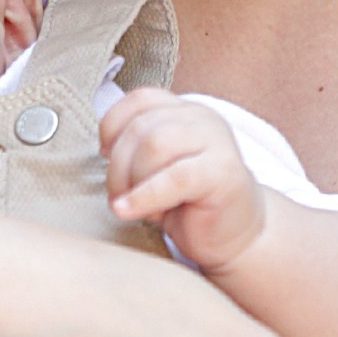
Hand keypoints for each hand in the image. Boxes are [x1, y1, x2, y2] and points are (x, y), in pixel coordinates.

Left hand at [101, 88, 264, 274]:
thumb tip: (103, 149)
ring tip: (135, 206)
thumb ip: (136, 148)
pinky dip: (144, 196)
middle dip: (118, 166)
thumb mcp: (156, 169)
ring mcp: (217, 141)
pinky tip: (129, 211)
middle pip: (141, 125)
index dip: (113, 125)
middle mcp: (203, 119)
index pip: (141, 99)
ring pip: (155, 145)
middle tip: (119, 196)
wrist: (234, 237)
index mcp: (186, 112)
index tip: (104, 155)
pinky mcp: (223, 172)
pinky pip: (174, 177)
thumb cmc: (190, 205)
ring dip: (133, 181)